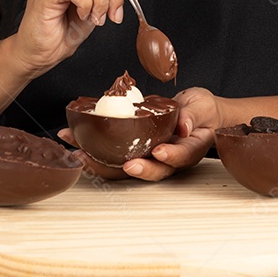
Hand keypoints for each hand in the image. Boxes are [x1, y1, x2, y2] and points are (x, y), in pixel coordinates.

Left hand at [59, 87, 224, 181]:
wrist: (197, 113)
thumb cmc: (202, 111)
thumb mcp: (203, 105)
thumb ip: (193, 114)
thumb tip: (184, 126)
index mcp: (188, 150)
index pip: (181, 157)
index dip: (170, 156)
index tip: (159, 152)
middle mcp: (167, 159)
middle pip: (151, 171)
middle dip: (133, 169)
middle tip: (122, 164)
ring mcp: (148, 156)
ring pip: (125, 167)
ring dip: (101, 163)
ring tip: (80, 154)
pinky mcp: (133, 148)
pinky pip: (113, 153)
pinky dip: (93, 148)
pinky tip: (74, 139)